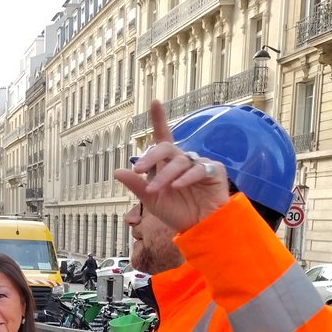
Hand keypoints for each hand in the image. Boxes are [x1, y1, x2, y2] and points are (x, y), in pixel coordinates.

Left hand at [114, 100, 230, 232]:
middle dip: (150, 157)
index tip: (155, 102)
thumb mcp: (151, 200)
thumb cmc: (177, 212)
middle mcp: (183, 160)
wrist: (198, 228)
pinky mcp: (213, 172)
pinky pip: (198, 169)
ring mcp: (199, 164)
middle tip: (138, 170)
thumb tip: (117, 171)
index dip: (159, 120)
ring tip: (156, 190)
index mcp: (167, 164)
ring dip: (165, 176)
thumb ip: (136, 185)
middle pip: (166, 148)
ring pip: (179, 161)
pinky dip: (186, 177)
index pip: (162, 138)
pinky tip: (177, 186)